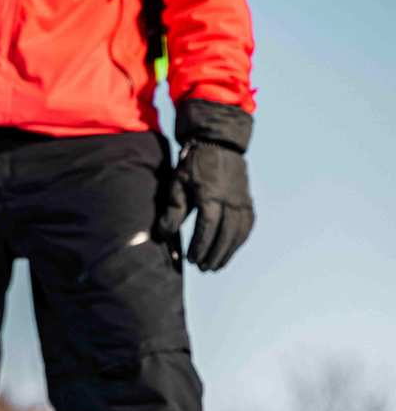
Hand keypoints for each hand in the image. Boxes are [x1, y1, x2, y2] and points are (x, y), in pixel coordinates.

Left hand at [156, 99, 255, 271]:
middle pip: (226, 232)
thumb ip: (172, 209)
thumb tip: (163, 234)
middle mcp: (230, 197)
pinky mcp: (247, 198)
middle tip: (203, 268)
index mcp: (211, 193)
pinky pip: (248, 223)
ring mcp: (242, 198)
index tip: (191, 259)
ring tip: (215, 266)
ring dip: (228, 251)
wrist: (218, 142)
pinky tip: (230, 250)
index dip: (200, 244)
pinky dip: (240, 239)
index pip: (208, 226)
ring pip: (240, 231)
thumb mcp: (176, 183)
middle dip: (214, 253)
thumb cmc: (193, 164)